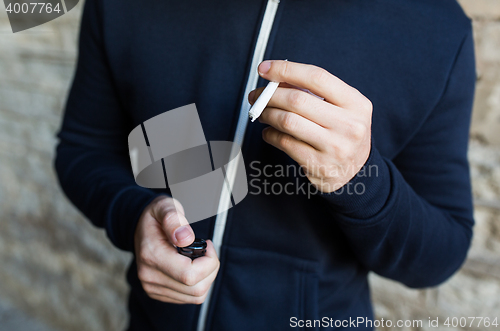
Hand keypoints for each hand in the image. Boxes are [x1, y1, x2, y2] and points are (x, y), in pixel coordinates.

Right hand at [134, 196, 219, 303]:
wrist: (139, 226)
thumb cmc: (156, 216)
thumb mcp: (164, 207)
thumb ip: (174, 220)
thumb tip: (185, 238)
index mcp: (151, 255)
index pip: (189, 275)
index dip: (208, 262)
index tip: (208, 245)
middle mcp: (149, 275)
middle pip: (196, 289)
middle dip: (211, 270)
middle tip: (207, 251)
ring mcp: (152, 286)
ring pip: (195, 296)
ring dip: (207, 278)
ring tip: (201, 259)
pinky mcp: (157, 292)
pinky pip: (188, 298)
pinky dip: (198, 284)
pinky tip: (194, 267)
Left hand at [249, 60, 371, 192]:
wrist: (356, 172)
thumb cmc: (343, 134)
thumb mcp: (342, 109)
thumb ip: (315, 92)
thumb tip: (277, 79)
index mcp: (356, 103)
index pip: (317, 77)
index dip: (286, 70)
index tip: (265, 69)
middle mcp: (349, 125)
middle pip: (297, 100)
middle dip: (269, 94)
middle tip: (257, 95)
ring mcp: (334, 147)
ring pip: (287, 121)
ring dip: (267, 114)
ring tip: (262, 113)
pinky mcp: (318, 164)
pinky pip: (284, 143)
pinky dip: (270, 134)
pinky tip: (269, 132)